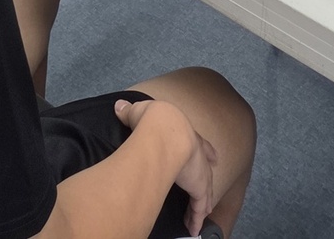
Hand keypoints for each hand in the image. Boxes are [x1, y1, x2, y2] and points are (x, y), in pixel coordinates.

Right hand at [115, 98, 215, 235]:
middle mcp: (197, 152)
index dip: (205, 150)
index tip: (213, 156)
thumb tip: (119, 107)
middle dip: (207, 179)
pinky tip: (194, 228)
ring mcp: (199, 170)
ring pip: (204, 190)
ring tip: (201, 216)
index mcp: (185, 133)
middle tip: (210, 190)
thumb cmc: (153, 119)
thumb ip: (130, 111)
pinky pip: (198, 207)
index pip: (199, 143)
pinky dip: (196, 218)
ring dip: (202, 203)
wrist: (164, 131)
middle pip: (205, 169)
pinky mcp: (198, 187)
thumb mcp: (139, 111)